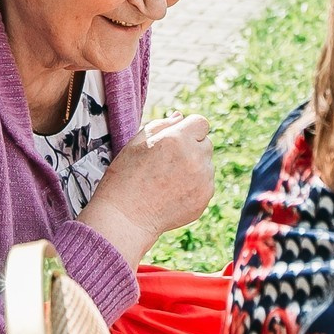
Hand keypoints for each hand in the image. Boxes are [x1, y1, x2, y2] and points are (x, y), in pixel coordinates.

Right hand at [79, 113, 215, 264]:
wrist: (126, 217)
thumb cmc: (125, 176)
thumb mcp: (136, 143)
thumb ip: (161, 125)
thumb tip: (180, 117)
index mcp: (177, 138)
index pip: (201, 122)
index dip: (189, 129)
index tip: (177, 139)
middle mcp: (195, 157)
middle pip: (206, 143)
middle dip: (192, 147)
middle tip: (168, 162)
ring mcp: (203, 179)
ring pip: (207, 165)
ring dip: (194, 167)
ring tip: (168, 180)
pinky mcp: (205, 198)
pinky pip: (206, 184)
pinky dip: (194, 186)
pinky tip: (172, 193)